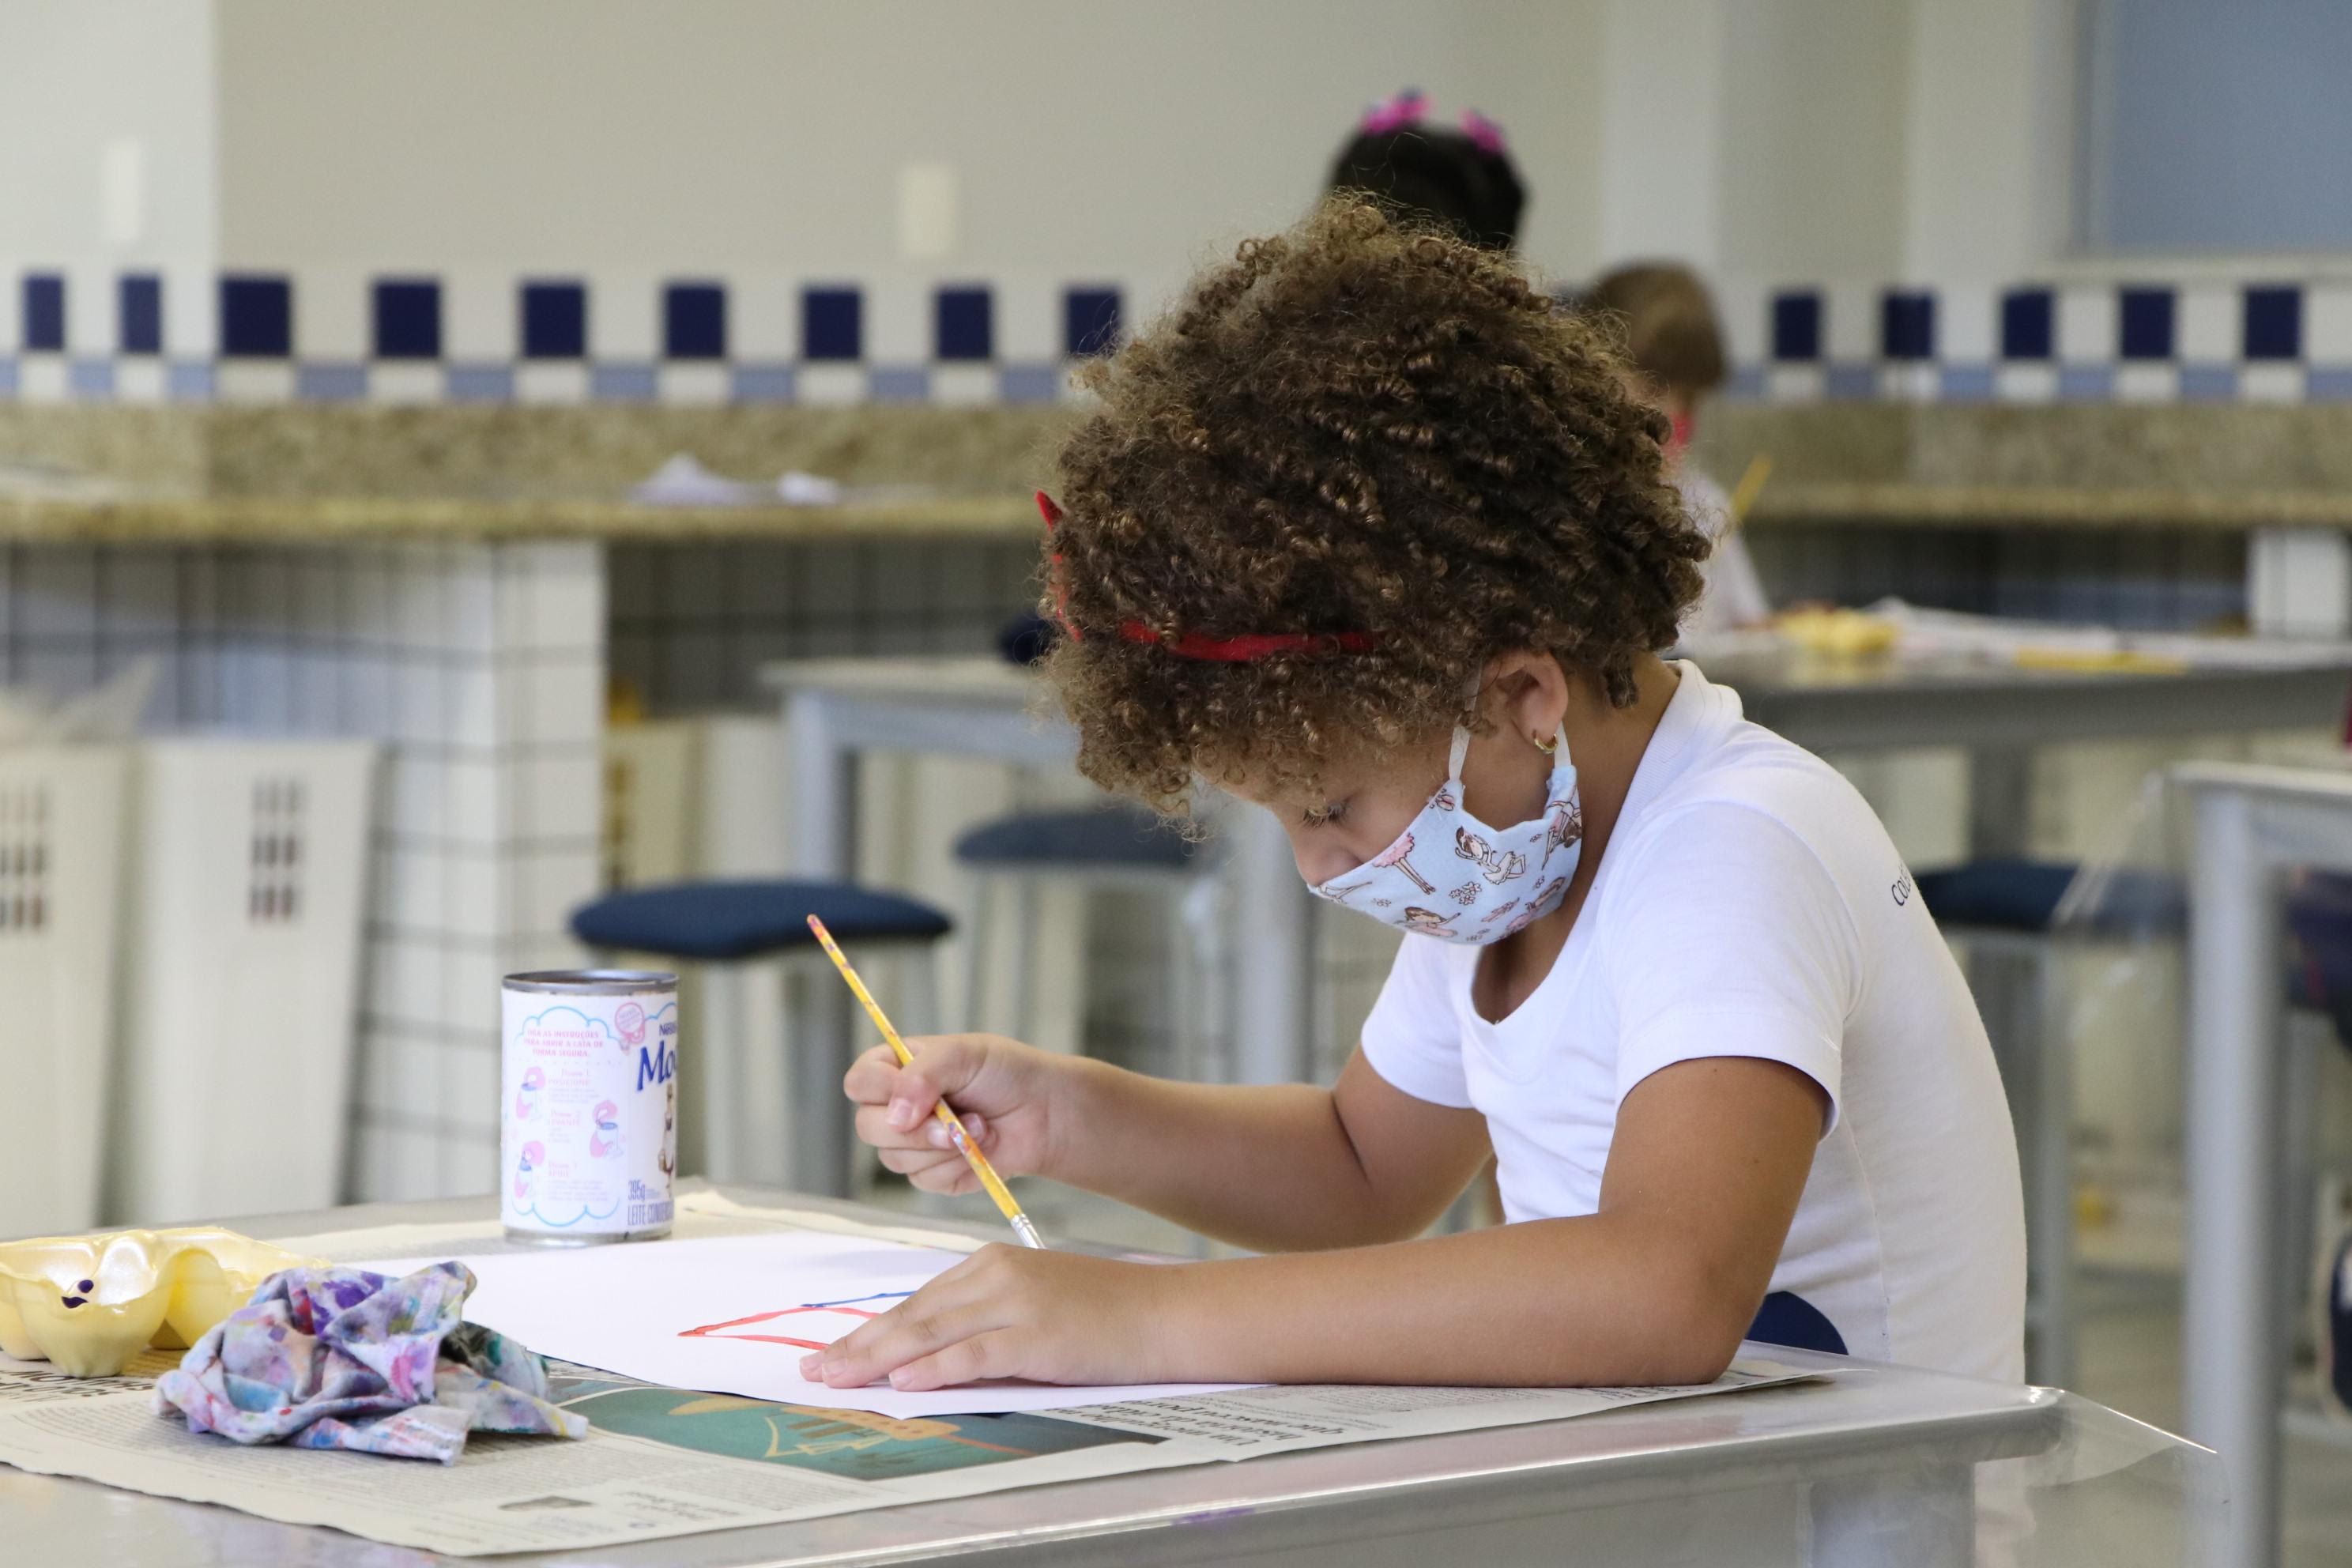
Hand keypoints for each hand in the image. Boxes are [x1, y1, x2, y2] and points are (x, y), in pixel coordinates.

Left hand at [797, 1244, 1178, 1390]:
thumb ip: (984, 1318)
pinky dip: (936, 1367)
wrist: (1163, 1313)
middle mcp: (998, 1275)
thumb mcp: (1035, 1301)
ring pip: (933, 1332)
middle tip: (818, 1368)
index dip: (873, 1329)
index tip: (836, 1350)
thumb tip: (928, 1355)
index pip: (919, 1301)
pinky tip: (906, 1379)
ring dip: (880, 1358)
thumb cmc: (1105, 1313)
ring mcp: (1016, 1303)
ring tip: (841, 1376)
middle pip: (915, 1315)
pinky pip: (974, 1353)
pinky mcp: (1036, 1335)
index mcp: (993, 1264)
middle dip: (861, 1345)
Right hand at [844, 1033, 1074, 1192]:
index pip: (859, 1082)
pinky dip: (956, 1166)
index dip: (880, 1090)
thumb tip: (895, 1115)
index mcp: (896, 1068)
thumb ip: (923, 1074)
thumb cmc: (1006, 1073)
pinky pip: (924, 1181)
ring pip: (895, 1159)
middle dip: (916, 1129)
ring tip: (979, 1125)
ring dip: (944, 1146)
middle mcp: (896, 1106)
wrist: (1045, 1113)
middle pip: (867, 1128)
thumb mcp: (964, 1054)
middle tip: (953, 1119)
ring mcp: (911, 1143)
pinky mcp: (931, 1173)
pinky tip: (980, 1149)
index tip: (919, 1093)